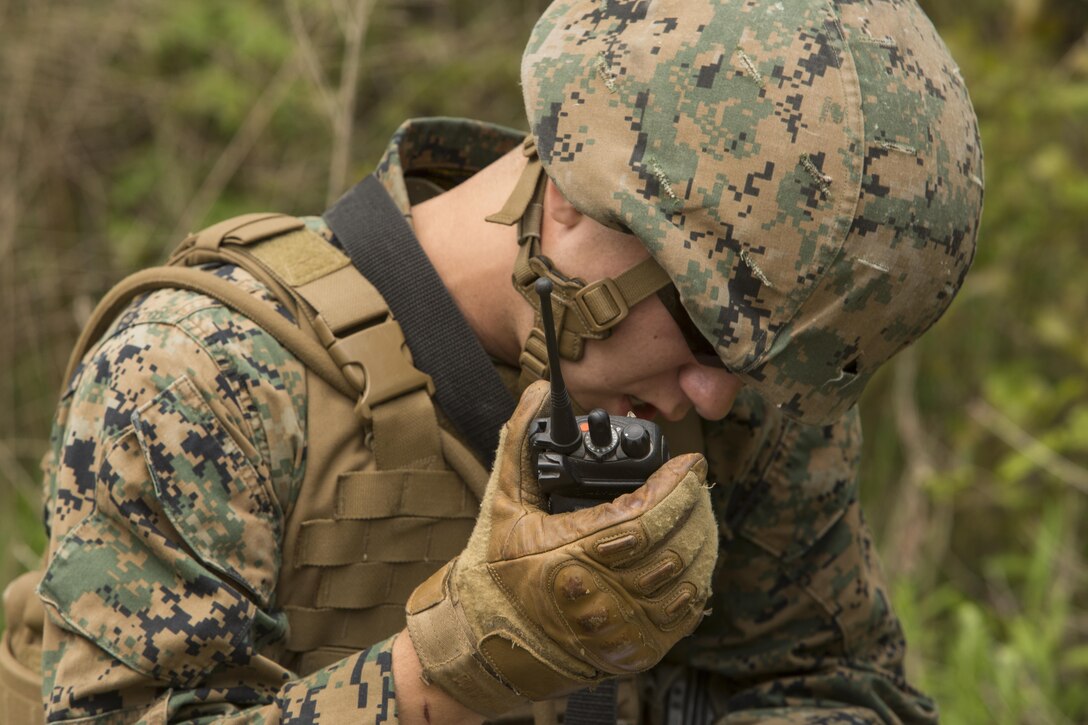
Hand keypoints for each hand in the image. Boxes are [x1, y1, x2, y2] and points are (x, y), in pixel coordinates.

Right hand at [405, 381, 716, 717]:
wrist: (493, 640)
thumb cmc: (497, 569)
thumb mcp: (503, 501)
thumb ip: (521, 442)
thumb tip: (540, 391)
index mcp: (566, 556)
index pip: (643, 518)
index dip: (676, 487)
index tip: (690, 462)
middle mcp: (597, 597)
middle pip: (672, 546)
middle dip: (695, 507)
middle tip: (696, 482)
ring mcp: (620, 628)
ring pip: (687, 580)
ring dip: (702, 541)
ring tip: (699, 512)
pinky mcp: (635, 650)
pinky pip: (684, 615)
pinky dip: (698, 581)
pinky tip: (694, 556)